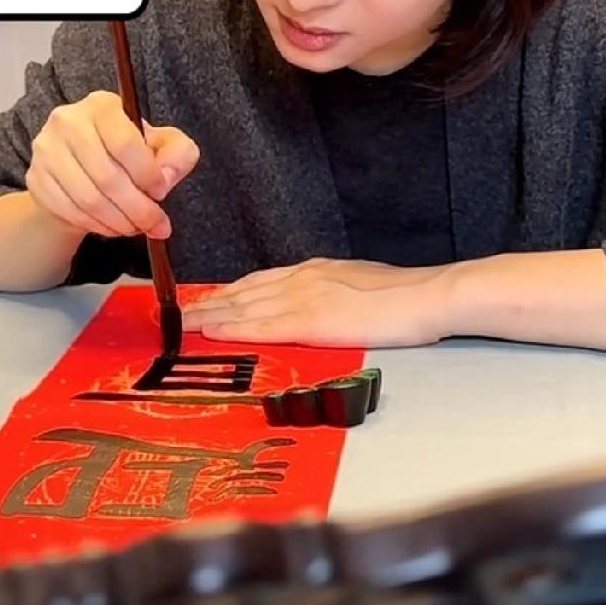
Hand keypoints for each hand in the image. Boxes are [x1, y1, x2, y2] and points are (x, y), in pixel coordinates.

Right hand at [27, 90, 197, 240]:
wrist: (83, 167)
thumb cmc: (127, 153)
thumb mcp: (161, 144)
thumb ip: (177, 154)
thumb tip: (165, 178)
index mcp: (102, 106)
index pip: (125, 142)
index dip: (148, 174)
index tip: (162, 192)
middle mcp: (68, 122)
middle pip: (107, 177)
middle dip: (138, 209)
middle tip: (155, 224)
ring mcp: (47, 151)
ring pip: (88, 200)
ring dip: (119, 222)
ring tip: (137, 227)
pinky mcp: (36, 179)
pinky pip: (70, 212)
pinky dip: (97, 226)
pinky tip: (113, 226)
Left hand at [182, 258, 448, 347]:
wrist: (426, 296)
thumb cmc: (404, 295)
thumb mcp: (359, 284)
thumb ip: (332, 292)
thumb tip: (322, 304)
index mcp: (315, 271)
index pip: (260, 281)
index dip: (230, 292)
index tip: (208, 299)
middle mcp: (302, 279)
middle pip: (243, 292)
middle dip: (210, 304)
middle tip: (179, 314)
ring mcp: (304, 298)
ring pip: (244, 307)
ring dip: (210, 316)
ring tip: (183, 325)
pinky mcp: (311, 321)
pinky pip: (262, 326)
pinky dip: (234, 329)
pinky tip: (213, 333)